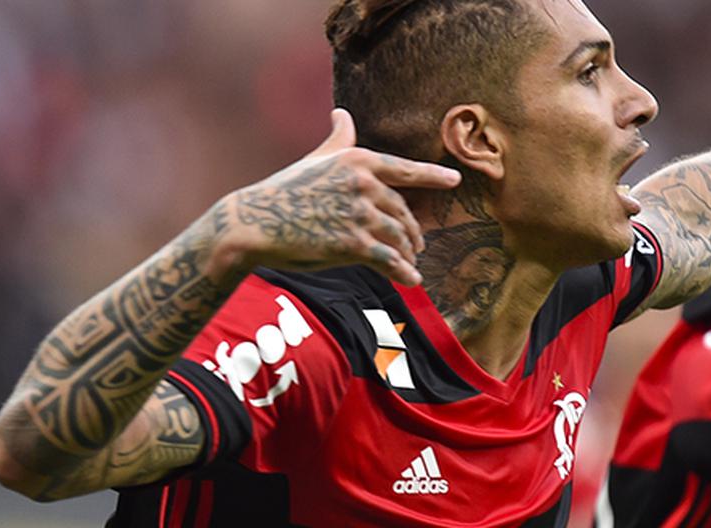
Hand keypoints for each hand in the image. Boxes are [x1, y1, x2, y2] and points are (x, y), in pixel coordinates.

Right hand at [224, 108, 460, 285]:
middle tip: (418, 244)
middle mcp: (363, 184)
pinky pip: (389, 260)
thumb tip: (342, 113)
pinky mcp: (352, 245)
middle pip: (402, 212)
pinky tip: (412, 281)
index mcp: (358, 160)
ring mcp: (359, 215)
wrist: (255, 223)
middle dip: (413, 231)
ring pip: (399, 237)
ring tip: (411, 262)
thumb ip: (338, 139)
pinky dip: (403, 272)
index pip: (405, 170)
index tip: (455, 179)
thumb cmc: (283, 190)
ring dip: (408, 253)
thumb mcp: (315, 159)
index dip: (433, 176)